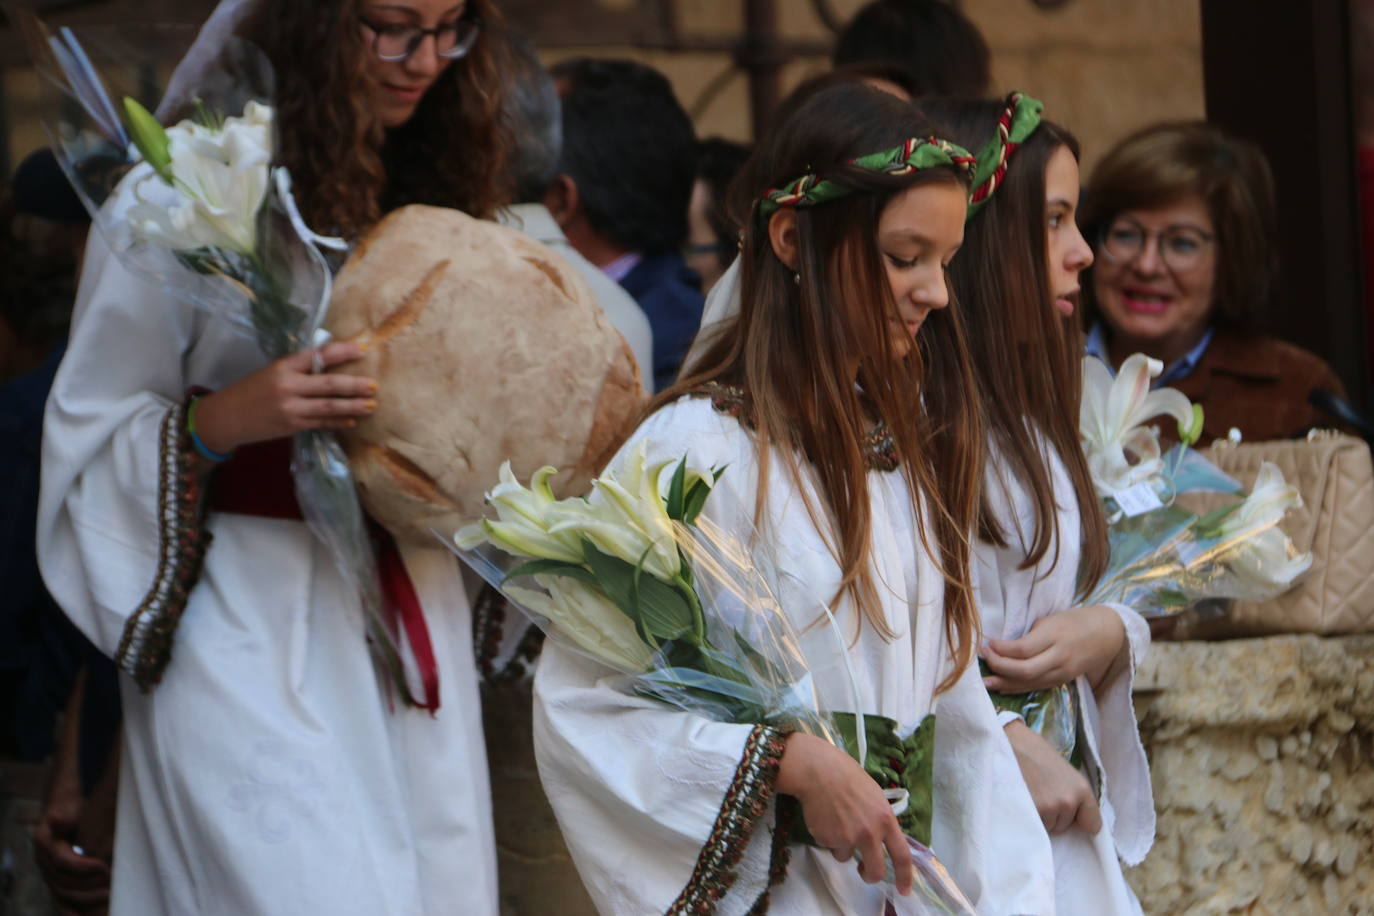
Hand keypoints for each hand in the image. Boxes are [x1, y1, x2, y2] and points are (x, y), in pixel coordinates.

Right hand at [31, 780, 111, 913]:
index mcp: (45, 843)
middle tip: (110, 884)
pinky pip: (59, 899)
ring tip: (107, 895)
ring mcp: (48, 872)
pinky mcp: (55, 880)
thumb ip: (66, 818)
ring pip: (61, 892)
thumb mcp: (71, 810)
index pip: (63, 862)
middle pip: (62, 881)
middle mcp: (43, 861)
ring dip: (84, 898)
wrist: (62, 811)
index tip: (104, 866)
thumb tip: (55, 817)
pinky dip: (69, 910)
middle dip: (87, 885)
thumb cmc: (72, 810)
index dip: (83, 867)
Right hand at [193, 342, 375, 453]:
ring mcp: (290, 407)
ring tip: (371, 405)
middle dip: (354, 385)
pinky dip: (338, 421)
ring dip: (353, 406)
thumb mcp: (272, 372)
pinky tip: (352, 421)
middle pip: (329, 384)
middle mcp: (288, 385)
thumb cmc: (251, 390)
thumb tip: (331, 363)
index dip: (342, 352)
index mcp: (283, 366)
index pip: (318, 355)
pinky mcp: (292, 426)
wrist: (226, 417)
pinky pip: (321, 423)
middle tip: (374, 385)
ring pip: (329, 406)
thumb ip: (299, 369)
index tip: (363, 349)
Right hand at [776, 732, 913, 894]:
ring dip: (842, 845)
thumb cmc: (848, 777)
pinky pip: (830, 847)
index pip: (902, 855)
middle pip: (875, 871)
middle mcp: (869, 832)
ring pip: (846, 857)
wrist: (819, 771)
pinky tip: (824, 817)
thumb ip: (881, 820)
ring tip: (835, 820)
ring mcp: (847, 837)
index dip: (905, 876)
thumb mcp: (875, 796)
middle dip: (869, 875)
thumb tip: (883, 839)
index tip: (904, 890)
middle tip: (864, 870)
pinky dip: (827, 837)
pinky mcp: (827, 839)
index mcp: (886, 820)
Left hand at [982, 605, 1126, 692]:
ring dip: (1004, 683)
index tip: (985, 643)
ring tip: (983, 682)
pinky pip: (1036, 687)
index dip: (1000, 649)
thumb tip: (1000, 646)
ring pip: (1029, 683)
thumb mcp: (1050, 620)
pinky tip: (1001, 687)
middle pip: (1025, 670)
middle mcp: (1060, 656)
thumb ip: (1030, 635)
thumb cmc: (1074, 621)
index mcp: (1055, 635)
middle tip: (982, 659)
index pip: (1023, 648)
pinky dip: (1017, 688)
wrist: (1107, 633)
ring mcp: (1062, 672)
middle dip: (999, 667)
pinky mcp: (1063, 681)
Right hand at [1004, 720, 1100, 835]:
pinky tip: (1020, 800)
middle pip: (1065, 825)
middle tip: (1040, 794)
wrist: (1006, 742)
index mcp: (1081, 789)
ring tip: (1029, 795)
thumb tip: (1073, 811)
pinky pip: (1033, 826)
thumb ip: (1071, 790)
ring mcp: (1048, 809)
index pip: (1093, 823)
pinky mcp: (1030, 813)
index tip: (1073, 818)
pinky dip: (1027, 817)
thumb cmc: (1032, 750)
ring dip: (1040, 816)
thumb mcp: (1061, 768)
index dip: (1081, 821)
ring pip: (1047, 826)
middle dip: (1054, 815)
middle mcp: (1068, 801)